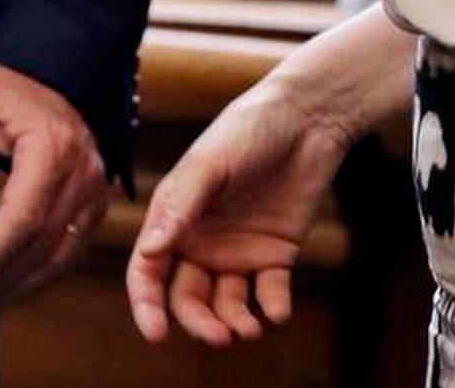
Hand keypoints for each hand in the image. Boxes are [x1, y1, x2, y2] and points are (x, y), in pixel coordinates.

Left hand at [0, 61, 109, 322]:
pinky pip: (63, 258)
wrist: (53, 85)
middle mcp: (83, 178)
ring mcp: (93, 198)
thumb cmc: (6, 90)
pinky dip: (30, 283)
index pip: (24, 215)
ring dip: (10, 292)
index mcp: (53, 149)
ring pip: (55, 261)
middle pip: (39, 246)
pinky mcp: (91, 213)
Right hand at [125, 79, 353, 346]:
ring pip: (228, 303)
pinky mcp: (276, 254)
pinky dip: (272, 309)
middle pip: (188, 297)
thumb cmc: (249, 129)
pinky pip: (269, 293)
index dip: (147, 305)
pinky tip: (276, 312)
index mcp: (175, 218)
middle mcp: (202, 241)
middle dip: (200, 322)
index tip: (156, 335)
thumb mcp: (209, 163)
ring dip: (235, 322)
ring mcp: (239, 250)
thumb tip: (148, 252)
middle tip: (220, 337)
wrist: (307, 118)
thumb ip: (180, 207)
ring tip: (250, 330)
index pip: (149, 271)